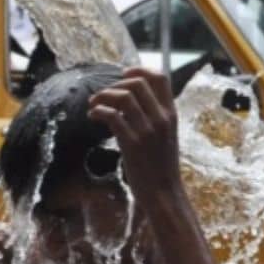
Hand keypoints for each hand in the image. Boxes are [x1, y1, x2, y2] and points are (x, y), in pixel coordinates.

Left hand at [87, 67, 181, 196]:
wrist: (164, 193)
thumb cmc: (161, 166)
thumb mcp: (165, 136)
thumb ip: (154, 117)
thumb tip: (134, 101)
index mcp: (171, 114)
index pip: (161, 78)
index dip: (139, 69)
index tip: (123, 73)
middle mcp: (161, 118)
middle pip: (137, 83)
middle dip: (115, 84)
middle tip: (102, 95)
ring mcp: (147, 130)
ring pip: (123, 96)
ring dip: (103, 96)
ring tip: (93, 104)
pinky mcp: (132, 143)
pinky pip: (112, 116)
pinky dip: (98, 111)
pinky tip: (92, 116)